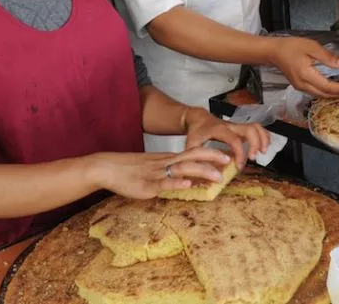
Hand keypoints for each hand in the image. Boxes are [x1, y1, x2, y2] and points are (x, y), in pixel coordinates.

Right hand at [89, 146, 233, 199]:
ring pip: (183, 169)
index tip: (229, 155)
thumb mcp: (156, 169)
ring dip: (201, 171)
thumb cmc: (132, 170)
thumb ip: (174, 174)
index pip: (195, 152)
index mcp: (169, 158)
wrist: (109, 167)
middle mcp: (166, 162)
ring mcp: (157, 172)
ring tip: (217, 176)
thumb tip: (194, 182)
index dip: (212, 153)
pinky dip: (177, 183)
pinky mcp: (147, 185)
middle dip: (213, 157)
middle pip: (193, 156)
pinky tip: (188, 185)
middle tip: (230, 160)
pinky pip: (164, 183)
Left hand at [182, 108, 269, 168]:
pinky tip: (263, 147)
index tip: (239, 166)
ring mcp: (237, 126)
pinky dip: (263, 136)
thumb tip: (205, 174)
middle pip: (250, 129)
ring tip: (263, 152)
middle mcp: (231, 126)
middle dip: (256, 143)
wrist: (198, 119)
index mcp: (219, 130)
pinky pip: (256, 128)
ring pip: (256, 126)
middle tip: (253, 158)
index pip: (234, 140)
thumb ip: (197, 159)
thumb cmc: (196, 132)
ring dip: (263, 138)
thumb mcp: (192, 145)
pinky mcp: (241, 128)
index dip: (239, 153)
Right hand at [268, 37, 338, 97]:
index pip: (328, 86)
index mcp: (306, 75)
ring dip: (332, 94)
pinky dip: (325, 92)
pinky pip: (314, 92)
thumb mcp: (312, 47)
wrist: (274, 51)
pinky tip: (331, 87)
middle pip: (324, 94)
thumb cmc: (291, 47)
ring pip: (319, 95)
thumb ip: (327, 57)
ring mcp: (300, 87)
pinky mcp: (298, 86)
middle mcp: (303, 84)